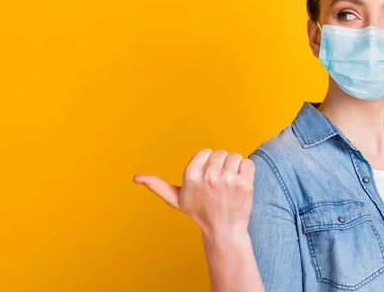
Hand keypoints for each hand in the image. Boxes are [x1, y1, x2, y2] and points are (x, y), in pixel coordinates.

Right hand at [133, 149, 255, 236]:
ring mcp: (227, 179)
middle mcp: (208, 175)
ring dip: (235, 168)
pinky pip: (248, 162)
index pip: (205, 152)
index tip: (207, 180)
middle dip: (221, 165)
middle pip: (220, 152)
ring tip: (229, 186)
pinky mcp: (244, 182)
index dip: (207, 164)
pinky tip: (241, 185)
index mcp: (191, 175)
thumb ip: (157, 185)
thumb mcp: (176, 199)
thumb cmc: (200, 212)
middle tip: (219, 185)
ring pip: (235, 156)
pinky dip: (247, 171)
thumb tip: (136, 178)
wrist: (223, 230)